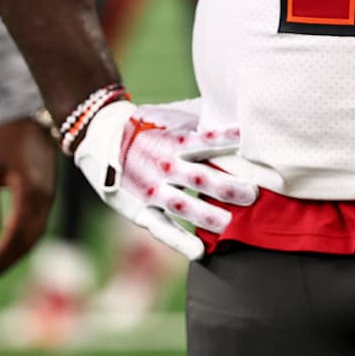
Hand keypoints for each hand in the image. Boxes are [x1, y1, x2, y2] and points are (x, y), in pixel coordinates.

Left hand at [0, 117, 57, 284]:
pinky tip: (9, 248)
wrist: (34, 120)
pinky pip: (37, 227)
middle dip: (7, 263)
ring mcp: (49, 199)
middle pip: (27, 242)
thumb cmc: (7, 142)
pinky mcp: (48, 197)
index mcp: (29, 193)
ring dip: (16, 255)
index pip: (14, 235)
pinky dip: (23, 242)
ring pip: (35, 237)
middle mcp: (44, 200)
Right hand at [73, 99, 258, 259]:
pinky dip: (179, 241)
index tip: (249, 143)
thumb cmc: (149, 126)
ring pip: (182, 206)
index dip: (227, 140)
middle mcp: (165, 166)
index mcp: (175, 141)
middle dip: (227, 187)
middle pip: (200, 178)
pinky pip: (161, 228)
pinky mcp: (140, 209)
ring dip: (206, 216)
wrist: (102, 136)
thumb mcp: (172, 114)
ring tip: (229, 224)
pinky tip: (199, 251)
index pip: (206, 140)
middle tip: (253, 194)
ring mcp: (152, 189)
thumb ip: (202, 114)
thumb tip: (235, 103)